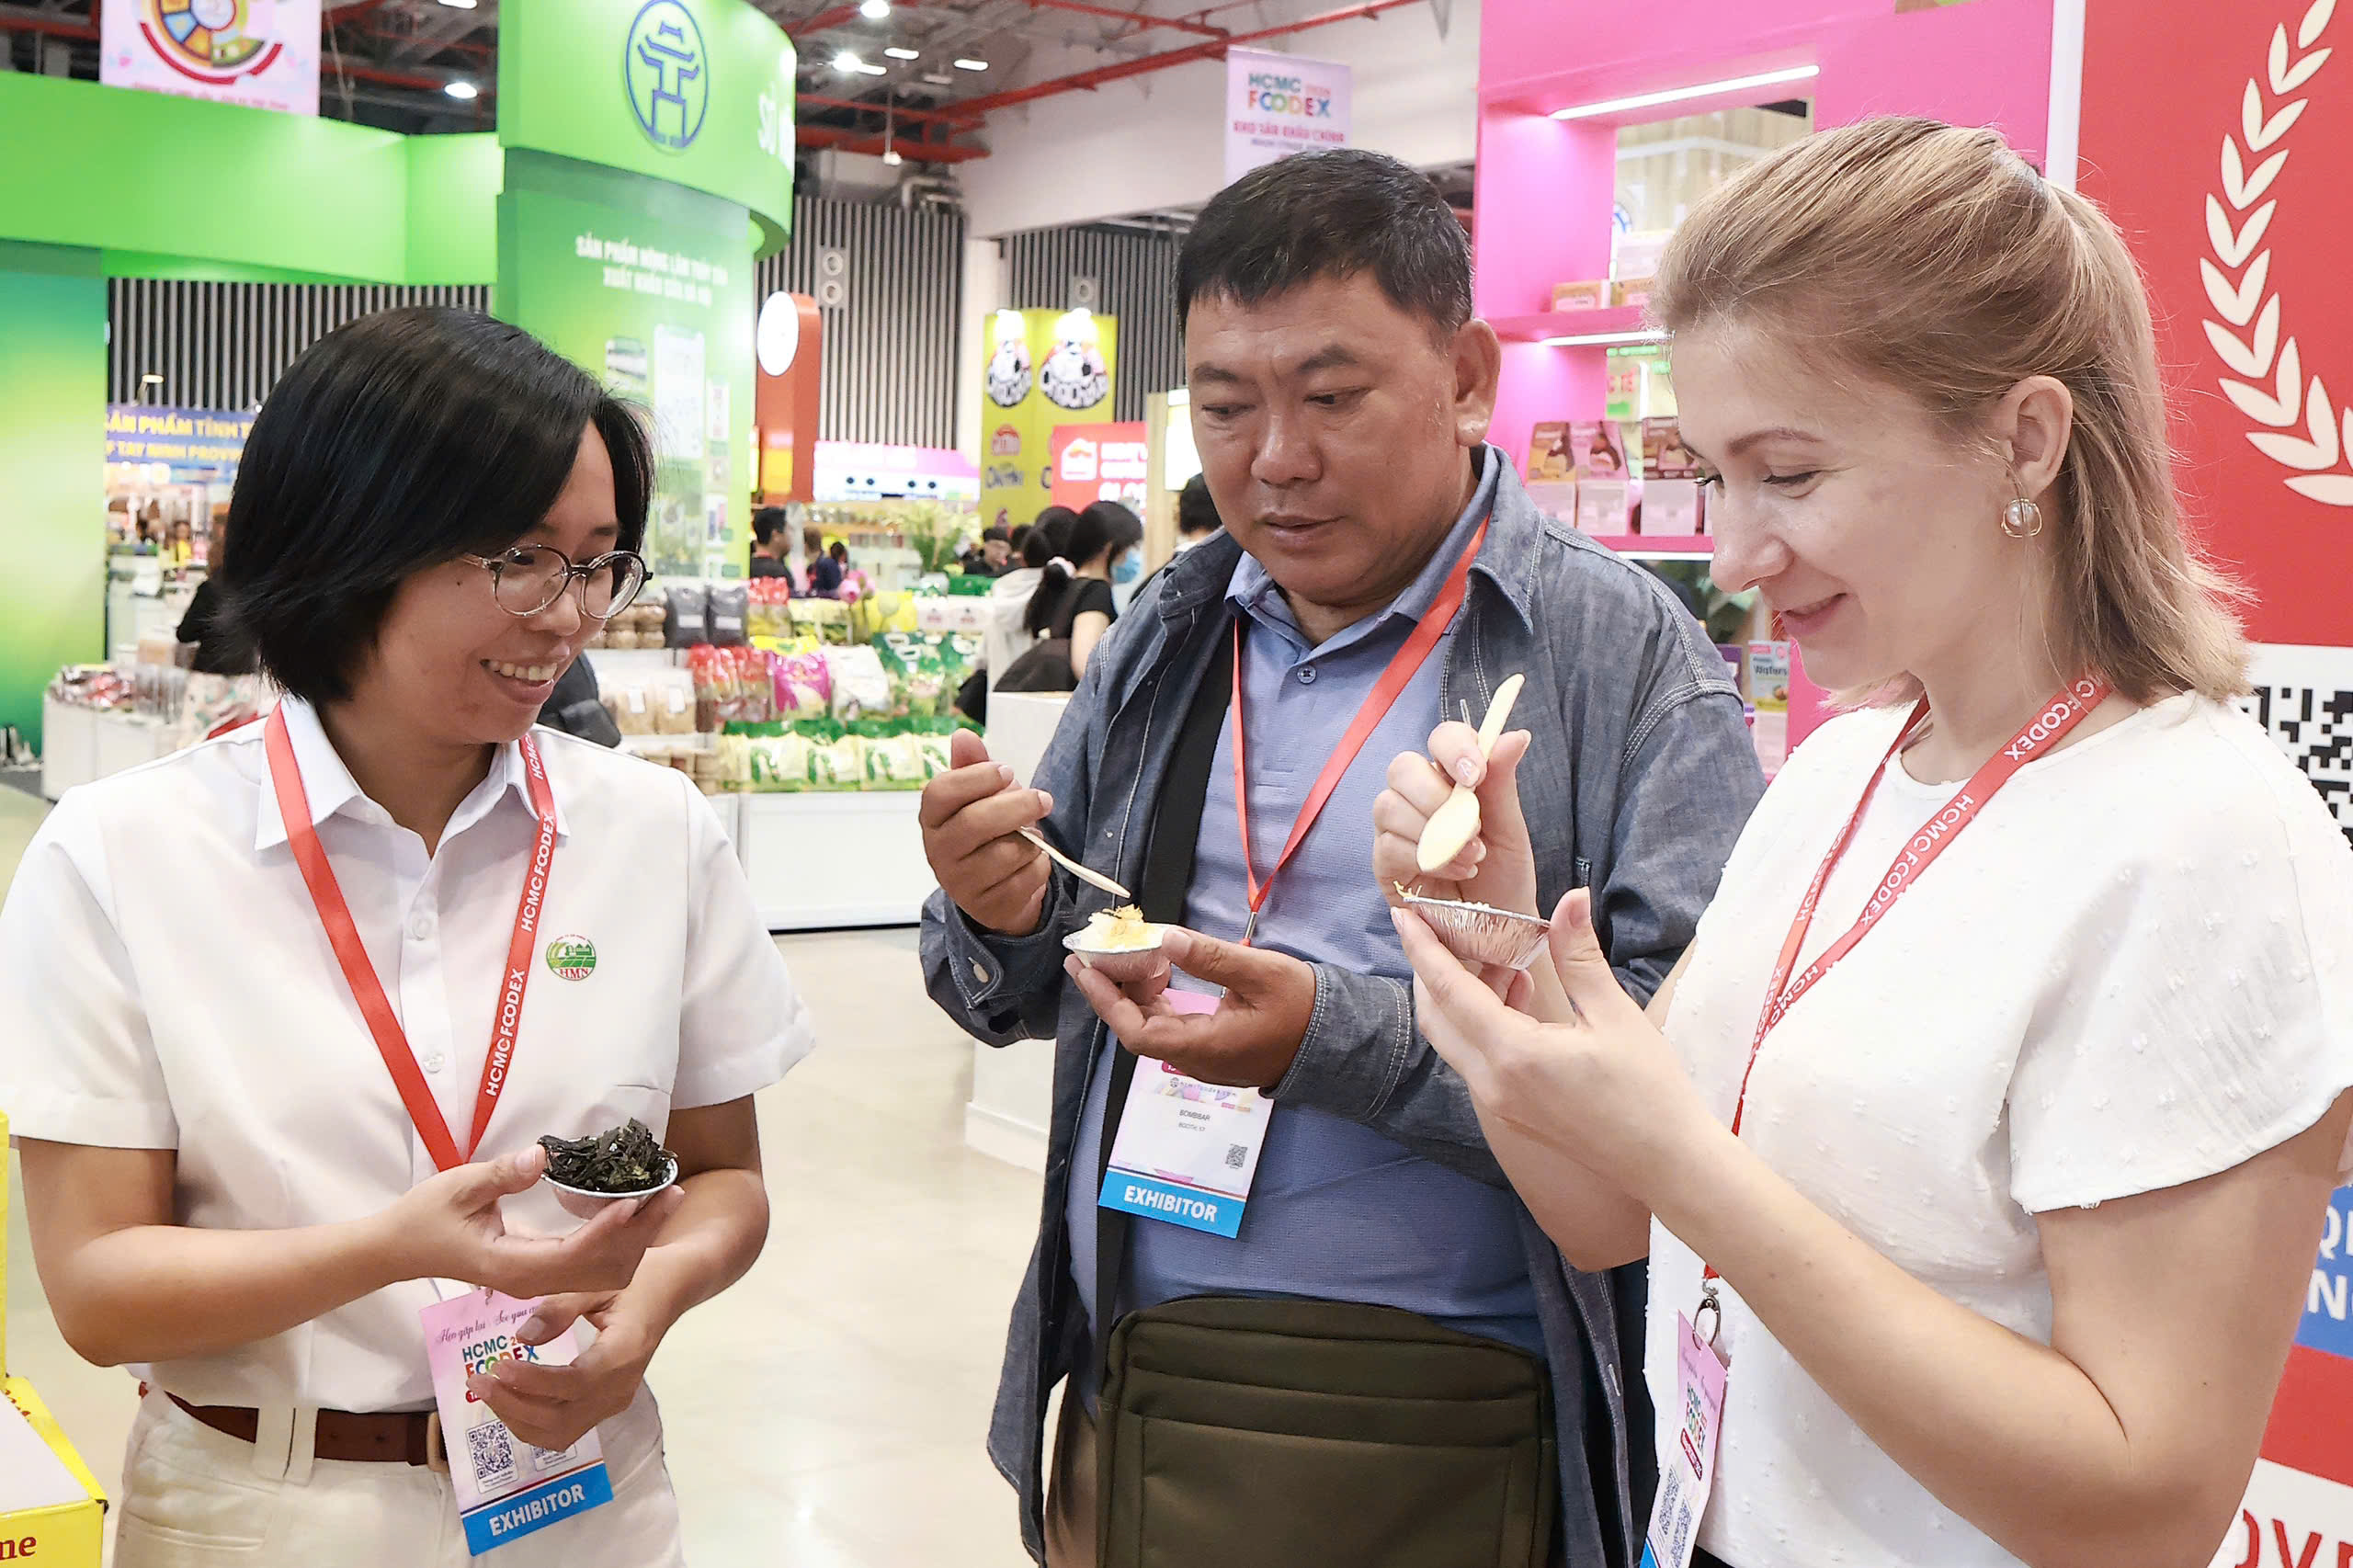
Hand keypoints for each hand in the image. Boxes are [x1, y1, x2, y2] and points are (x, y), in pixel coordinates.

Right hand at [381, 1147, 684, 1300]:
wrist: (400, 1249)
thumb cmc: (425, 1216)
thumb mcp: (459, 1187)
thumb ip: (501, 1174)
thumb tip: (542, 1156)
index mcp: (512, 1267)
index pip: (572, 1255)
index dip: (607, 1230)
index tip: (635, 1201)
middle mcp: (531, 1281)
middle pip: (600, 1268)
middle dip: (639, 1232)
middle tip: (672, 1191)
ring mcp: (538, 1281)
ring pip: (602, 1273)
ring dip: (638, 1239)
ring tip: (667, 1199)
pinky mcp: (542, 1273)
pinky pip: (592, 1268)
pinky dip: (621, 1243)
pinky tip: (637, 1214)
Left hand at [468, 1290, 663, 1454]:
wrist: (672, 1288)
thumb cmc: (640, 1277)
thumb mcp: (600, 1282)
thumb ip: (561, 1308)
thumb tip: (522, 1338)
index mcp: (624, 1354)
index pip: (574, 1384)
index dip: (532, 1382)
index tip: (499, 1365)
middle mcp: (621, 1388)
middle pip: (561, 1420)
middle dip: (514, 1407)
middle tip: (479, 1380)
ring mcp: (614, 1401)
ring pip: (559, 1433)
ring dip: (519, 1419)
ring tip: (488, 1391)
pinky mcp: (605, 1404)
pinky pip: (565, 1427)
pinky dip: (532, 1421)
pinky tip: (511, 1398)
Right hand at [919, 728, 1053, 936]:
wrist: (996, 888)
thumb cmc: (988, 831)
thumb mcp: (979, 796)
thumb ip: (972, 766)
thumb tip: (963, 736)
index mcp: (931, 818)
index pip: (941, 792)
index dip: (977, 778)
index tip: (1006, 771)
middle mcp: (938, 851)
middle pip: (976, 823)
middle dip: (1018, 806)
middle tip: (1044, 799)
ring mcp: (960, 883)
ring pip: (1006, 853)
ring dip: (1031, 841)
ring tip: (1030, 837)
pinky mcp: (986, 906)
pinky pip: (1024, 879)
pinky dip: (1039, 866)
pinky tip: (1032, 862)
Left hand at [1064, 929, 1315, 1089]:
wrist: (1337, 1040)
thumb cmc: (1302, 1007)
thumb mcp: (1260, 973)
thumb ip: (1211, 957)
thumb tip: (1165, 937)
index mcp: (1203, 1046)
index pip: (1136, 1031)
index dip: (1106, 1000)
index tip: (1085, 968)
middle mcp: (1196, 1059)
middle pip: (1138, 1029)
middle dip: (1112, 991)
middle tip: (1092, 954)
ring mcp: (1203, 1058)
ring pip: (1153, 1028)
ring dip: (1135, 993)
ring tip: (1127, 954)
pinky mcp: (1212, 1049)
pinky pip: (1171, 1027)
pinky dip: (1156, 1000)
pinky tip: (1159, 972)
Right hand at [1373, 725, 1537, 914]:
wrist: (1497, 932)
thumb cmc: (1503, 878)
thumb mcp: (1511, 830)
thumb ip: (1503, 783)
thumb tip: (1515, 735)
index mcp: (1452, 778)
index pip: (1441, 739)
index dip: (1454, 748)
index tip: (1475, 775)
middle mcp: (1418, 797)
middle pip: (1402, 768)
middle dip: (1436, 796)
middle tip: (1472, 827)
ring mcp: (1396, 828)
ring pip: (1389, 806)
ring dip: (1435, 834)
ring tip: (1471, 860)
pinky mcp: (1384, 862)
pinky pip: (1388, 845)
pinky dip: (1426, 860)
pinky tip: (1454, 874)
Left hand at [1390, 888, 1708, 1199]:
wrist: (1666, 1164)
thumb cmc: (1649, 1091)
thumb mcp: (1615, 1014)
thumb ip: (1579, 955)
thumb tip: (1571, 897)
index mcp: (1513, 1055)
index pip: (1449, 991)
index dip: (1423, 948)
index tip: (1405, 914)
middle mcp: (1493, 1082)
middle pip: (1436, 1017)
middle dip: (1431, 969)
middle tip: (1448, 929)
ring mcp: (1499, 1102)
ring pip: (1454, 1039)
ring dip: (1462, 996)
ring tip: (1505, 958)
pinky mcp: (1511, 1112)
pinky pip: (1476, 1059)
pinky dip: (1481, 1021)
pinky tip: (1518, 994)